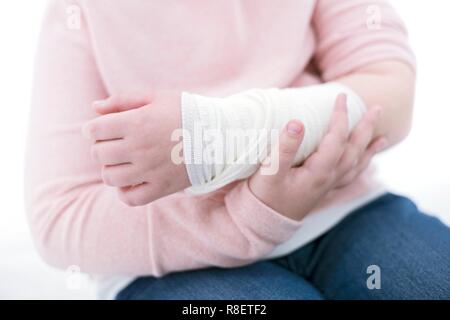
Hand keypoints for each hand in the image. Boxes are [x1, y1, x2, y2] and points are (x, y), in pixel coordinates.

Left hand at [82, 91, 189, 205]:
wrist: (219, 135)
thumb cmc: (186, 112)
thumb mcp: (157, 97)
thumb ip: (123, 100)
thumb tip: (94, 108)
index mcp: (137, 122)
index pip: (94, 130)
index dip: (93, 128)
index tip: (102, 128)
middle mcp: (140, 148)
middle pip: (98, 153)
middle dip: (101, 146)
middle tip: (115, 143)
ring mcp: (150, 171)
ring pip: (110, 177)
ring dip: (111, 168)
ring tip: (124, 161)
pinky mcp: (161, 187)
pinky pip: (130, 198)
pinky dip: (124, 192)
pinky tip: (131, 180)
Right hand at [249, 94, 385, 220]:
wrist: (264, 221)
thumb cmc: (265, 196)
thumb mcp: (270, 172)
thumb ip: (284, 147)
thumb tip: (297, 122)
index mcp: (319, 171)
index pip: (337, 138)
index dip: (340, 115)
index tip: (340, 96)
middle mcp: (329, 178)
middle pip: (354, 149)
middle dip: (366, 128)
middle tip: (376, 108)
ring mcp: (328, 186)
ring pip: (356, 164)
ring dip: (369, 148)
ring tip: (383, 136)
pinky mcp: (323, 190)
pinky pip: (350, 176)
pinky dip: (360, 166)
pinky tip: (363, 162)